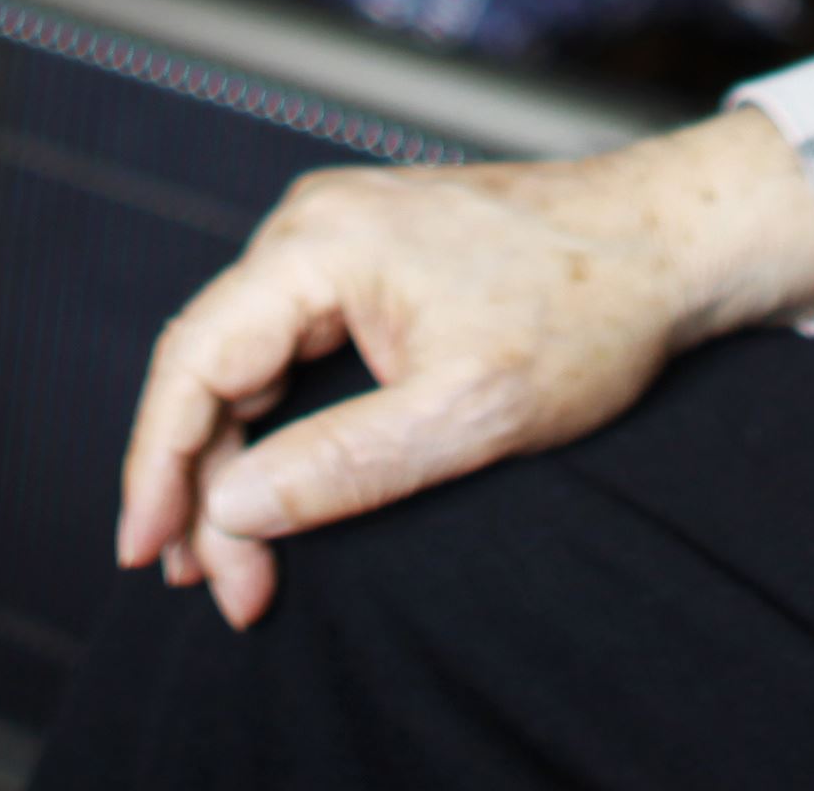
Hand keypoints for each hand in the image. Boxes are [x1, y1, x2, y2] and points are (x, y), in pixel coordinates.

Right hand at [111, 105, 813, 627]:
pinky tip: (273, 487)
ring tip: (237, 563)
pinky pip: (288, 346)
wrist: (669, 241)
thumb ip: (341, 463)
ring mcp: (337, 238)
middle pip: (211, 365)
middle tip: (217, 588)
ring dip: (235, 461)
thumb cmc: (588, 310)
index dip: (156, 465)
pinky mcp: (368, 263)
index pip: (194, 360)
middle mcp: (310, 226)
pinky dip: (276, 424)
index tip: (144, 553)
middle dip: (201, 484)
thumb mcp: (467, 413)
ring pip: (247, 361)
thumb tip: (230, 506)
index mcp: (319, 243)